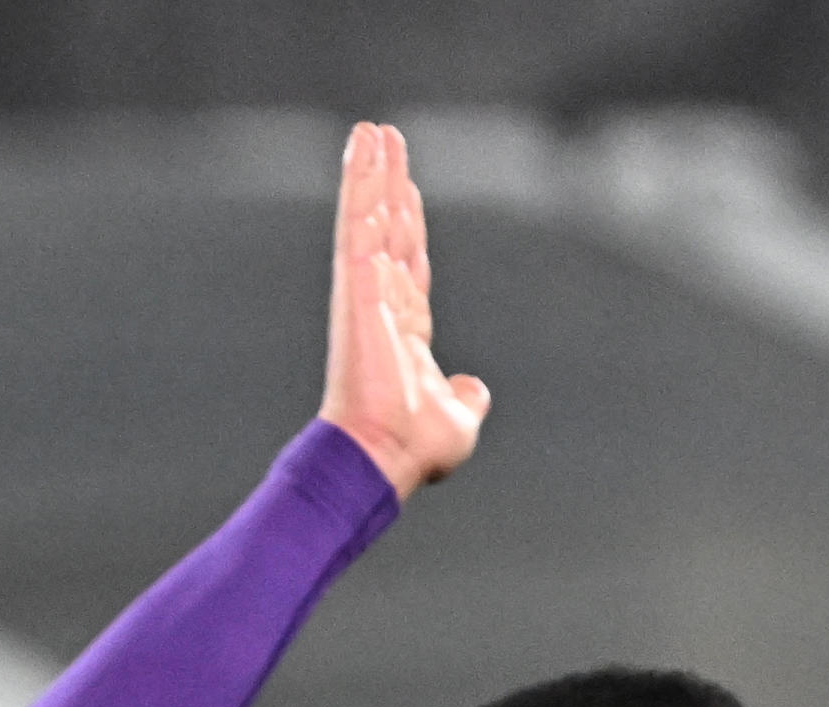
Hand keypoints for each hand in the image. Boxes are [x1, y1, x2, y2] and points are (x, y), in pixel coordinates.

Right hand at [320, 121, 488, 498]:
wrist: (383, 454)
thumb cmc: (414, 446)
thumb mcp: (458, 418)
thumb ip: (466, 397)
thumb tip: (474, 389)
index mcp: (404, 332)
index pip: (409, 265)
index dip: (409, 227)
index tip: (407, 194)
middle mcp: (381, 305)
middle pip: (388, 230)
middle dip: (386, 185)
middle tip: (383, 142)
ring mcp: (365, 293)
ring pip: (368, 218)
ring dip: (369, 171)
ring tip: (369, 130)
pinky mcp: (355, 286)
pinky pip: (357, 224)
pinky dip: (358, 185)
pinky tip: (361, 150)